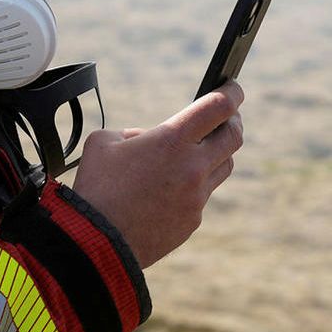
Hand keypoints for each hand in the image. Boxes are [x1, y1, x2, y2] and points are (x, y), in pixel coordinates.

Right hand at [69, 81, 243, 267]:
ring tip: (199, 150)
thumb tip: (149, 140)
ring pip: (223, 167)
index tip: (233, 87)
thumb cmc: (97, 189)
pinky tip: (171, 188)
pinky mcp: (192, 221)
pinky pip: (202, 196)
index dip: (232, 92)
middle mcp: (193, 167)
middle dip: (233, 122)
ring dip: (216, 153)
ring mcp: (196, 197)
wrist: (97, 243)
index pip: (219, 107)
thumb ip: (133, 133)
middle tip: (226, 117)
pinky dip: (194, 186)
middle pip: (234, 137)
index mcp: (173, 139)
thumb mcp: (104, 142)